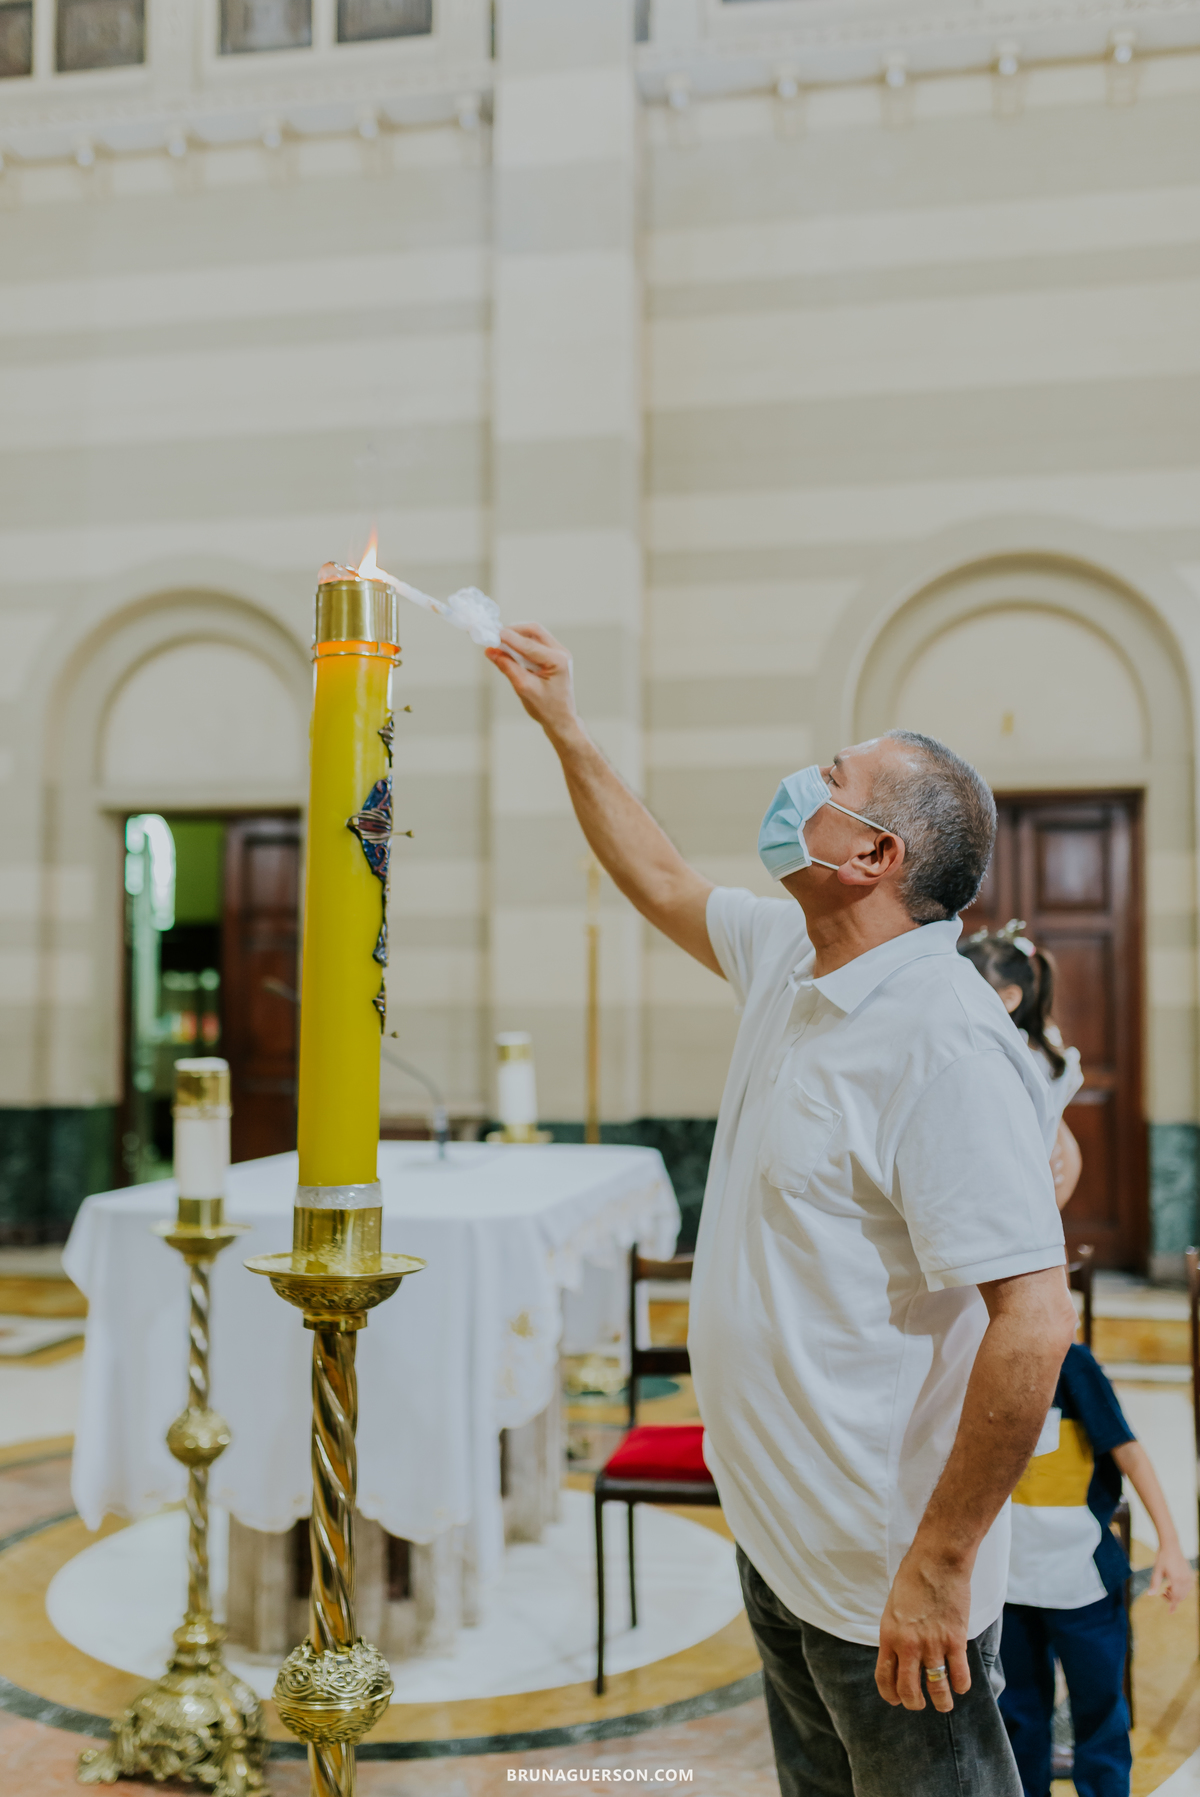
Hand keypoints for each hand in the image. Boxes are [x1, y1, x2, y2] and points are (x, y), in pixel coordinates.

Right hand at [485, 623, 580, 742]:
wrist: (561, 719)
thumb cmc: (546, 708)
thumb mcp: (524, 688)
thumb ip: (508, 667)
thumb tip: (490, 651)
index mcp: (558, 661)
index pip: (529, 645)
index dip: (509, 638)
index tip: (492, 634)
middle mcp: (561, 653)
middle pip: (534, 630)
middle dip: (513, 631)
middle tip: (495, 637)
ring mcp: (560, 653)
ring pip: (535, 634)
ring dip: (517, 636)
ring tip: (500, 644)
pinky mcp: (554, 656)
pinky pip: (536, 642)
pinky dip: (522, 643)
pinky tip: (510, 650)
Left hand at [876, 1545, 972, 1714]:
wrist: (937, 1560)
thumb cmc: (913, 1578)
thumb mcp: (893, 1608)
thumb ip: (896, 1634)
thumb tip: (900, 1656)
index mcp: (889, 1635)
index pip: (885, 1677)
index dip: (890, 1695)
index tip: (896, 1699)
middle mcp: (908, 1645)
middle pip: (909, 1691)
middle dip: (914, 1704)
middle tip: (920, 1704)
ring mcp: (933, 1644)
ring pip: (937, 1689)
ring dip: (941, 1702)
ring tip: (944, 1704)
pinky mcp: (955, 1640)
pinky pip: (960, 1676)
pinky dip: (960, 1685)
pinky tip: (959, 1684)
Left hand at [1148, 1540, 1193, 1611]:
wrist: (1171, 1546)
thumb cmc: (1162, 1558)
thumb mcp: (1156, 1571)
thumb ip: (1154, 1583)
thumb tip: (1150, 1595)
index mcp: (1177, 1580)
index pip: (1176, 1597)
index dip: (1173, 1606)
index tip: (1170, 1613)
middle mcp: (1185, 1580)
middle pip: (1180, 1596)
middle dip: (1172, 1598)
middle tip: (1162, 1593)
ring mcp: (1188, 1577)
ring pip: (1184, 1593)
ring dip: (1176, 1594)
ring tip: (1167, 1587)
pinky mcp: (1189, 1574)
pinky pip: (1187, 1587)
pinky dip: (1181, 1590)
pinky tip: (1173, 1585)